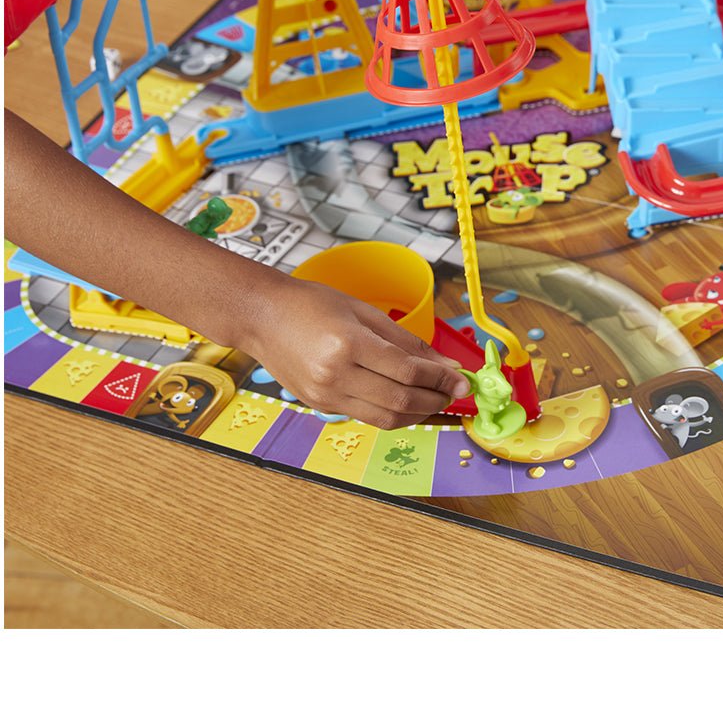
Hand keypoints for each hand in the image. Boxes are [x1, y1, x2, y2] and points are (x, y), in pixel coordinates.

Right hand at [238, 275, 469, 429]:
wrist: (261, 316)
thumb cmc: (310, 304)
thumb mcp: (363, 311)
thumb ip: (406, 341)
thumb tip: (445, 365)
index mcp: (348, 344)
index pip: (408, 371)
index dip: (442, 379)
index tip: (462, 380)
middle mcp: (336, 375)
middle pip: (401, 400)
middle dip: (436, 399)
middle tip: (454, 392)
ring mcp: (326, 395)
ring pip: (387, 418)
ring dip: (418, 413)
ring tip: (434, 399)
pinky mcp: (321, 406)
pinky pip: (368, 417)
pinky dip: (393, 413)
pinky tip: (405, 401)